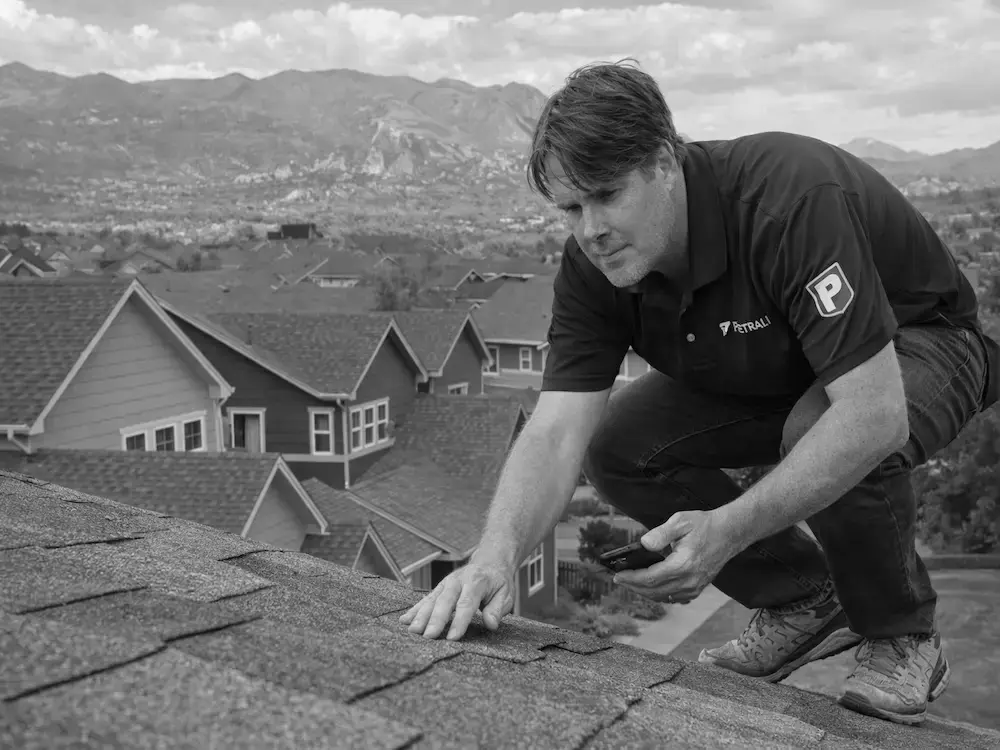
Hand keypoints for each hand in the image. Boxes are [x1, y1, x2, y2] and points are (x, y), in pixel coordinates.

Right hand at [398, 559, 514, 640]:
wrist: (489, 562)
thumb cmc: (497, 582)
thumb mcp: (506, 593)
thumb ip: (497, 608)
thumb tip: (491, 624)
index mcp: (477, 582)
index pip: (467, 603)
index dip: (459, 621)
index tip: (452, 638)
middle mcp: (458, 580)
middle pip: (445, 601)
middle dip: (436, 619)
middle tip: (428, 636)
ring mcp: (446, 583)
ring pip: (432, 600)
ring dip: (421, 615)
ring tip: (413, 631)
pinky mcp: (439, 588)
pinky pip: (425, 599)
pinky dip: (415, 610)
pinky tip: (404, 620)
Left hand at [612, 510, 737, 603]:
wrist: (729, 533)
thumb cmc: (704, 525)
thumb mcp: (680, 521)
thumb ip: (660, 533)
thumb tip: (644, 544)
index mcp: (683, 565)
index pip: (650, 578)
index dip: (631, 579)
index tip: (617, 576)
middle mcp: (689, 580)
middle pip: (654, 591)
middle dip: (634, 586)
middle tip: (620, 580)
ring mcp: (695, 587)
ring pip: (663, 597)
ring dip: (645, 592)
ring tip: (632, 583)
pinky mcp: (698, 588)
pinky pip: (675, 598)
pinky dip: (660, 595)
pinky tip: (651, 587)